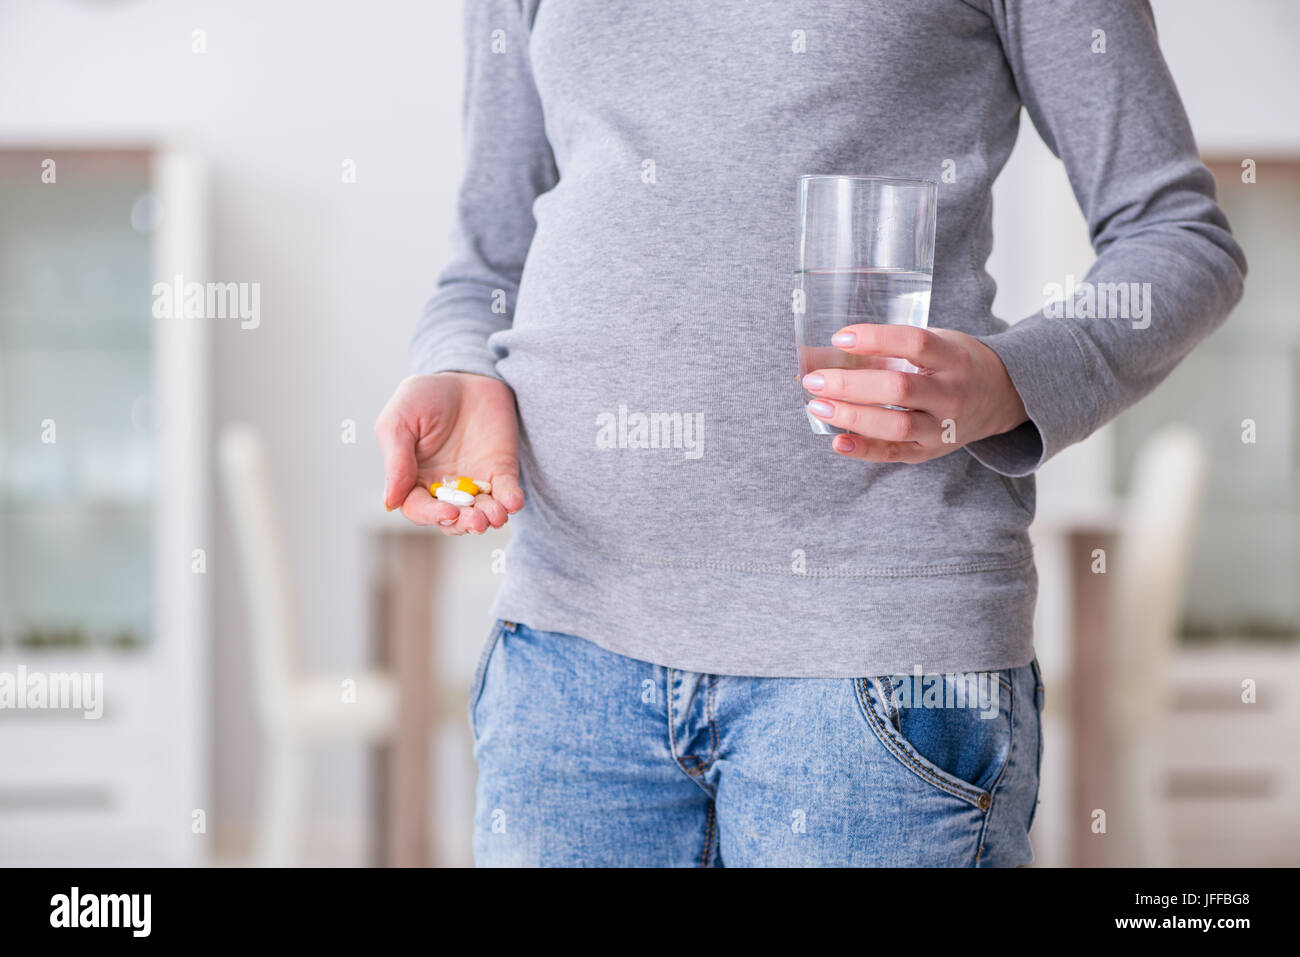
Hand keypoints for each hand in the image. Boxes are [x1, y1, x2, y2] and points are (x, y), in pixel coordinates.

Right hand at [374, 372, 524, 534]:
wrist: (463, 374)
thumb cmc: (423, 397)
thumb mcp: (398, 422)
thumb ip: (396, 460)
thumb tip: (390, 502)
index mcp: (413, 479)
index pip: (419, 508)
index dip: (432, 515)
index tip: (448, 512)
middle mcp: (444, 488)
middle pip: (453, 518)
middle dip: (465, 523)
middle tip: (477, 522)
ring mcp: (474, 481)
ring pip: (481, 511)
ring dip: (490, 518)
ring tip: (496, 516)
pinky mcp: (500, 470)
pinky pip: (506, 491)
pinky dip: (511, 500)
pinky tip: (513, 503)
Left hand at [801, 324, 1027, 462]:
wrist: (1000, 397)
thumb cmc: (954, 364)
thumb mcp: (937, 343)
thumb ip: (889, 348)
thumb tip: (822, 352)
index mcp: (953, 358)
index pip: (915, 343)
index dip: (875, 340)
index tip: (839, 338)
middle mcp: (951, 394)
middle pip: (899, 389)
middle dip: (851, 385)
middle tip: (814, 380)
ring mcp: (942, 427)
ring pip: (895, 426)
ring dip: (852, 417)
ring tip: (818, 407)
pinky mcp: (930, 451)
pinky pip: (894, 454)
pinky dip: (864, 450)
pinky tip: (837, 441)